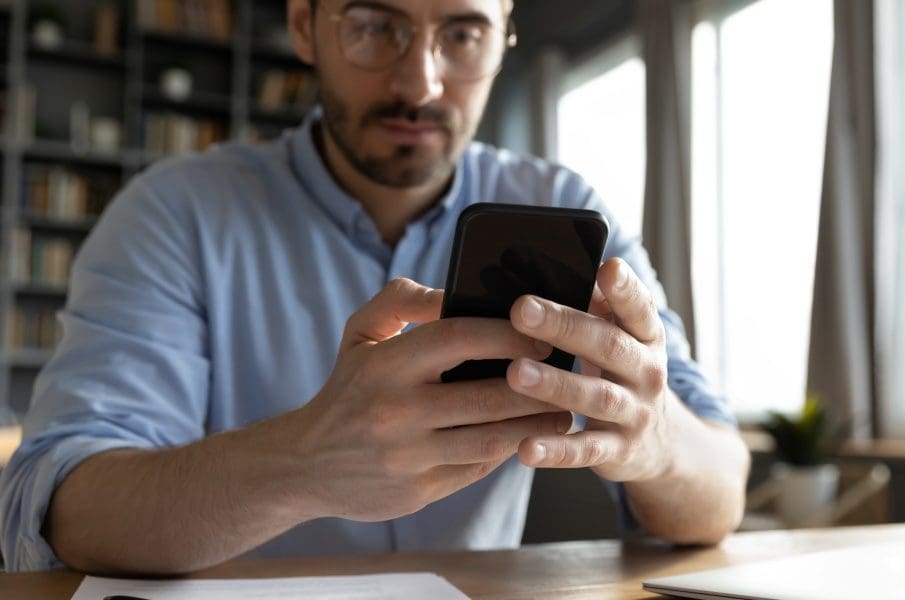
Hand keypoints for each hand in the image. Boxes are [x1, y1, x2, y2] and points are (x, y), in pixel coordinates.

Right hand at [296, 278, 570, 521]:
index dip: (508, 335)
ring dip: (536, 424)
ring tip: (562, 410)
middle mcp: (396, 411)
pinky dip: (508, 451)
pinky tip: (528, 437)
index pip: (459, 338)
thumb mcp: (360, 333)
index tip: (542, 336)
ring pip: (492, 439)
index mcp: (385, 365)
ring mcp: (408, 456)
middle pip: (487, 394)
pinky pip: (478, 468)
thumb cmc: (349, 388)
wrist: (305, 465)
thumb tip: (454, 291)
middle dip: (537, 384)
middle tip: (567, 374)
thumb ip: (403, 299)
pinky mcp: (418, 492)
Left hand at [505, 259, 677, 482]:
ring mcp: (635, 413)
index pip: (639, 308)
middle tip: (521, 310)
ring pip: (596, 397)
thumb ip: (595, 308)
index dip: (626, 288)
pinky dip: (556, 450)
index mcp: (646, 337)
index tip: (608, 266)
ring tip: (516, 373)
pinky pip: (586, 450)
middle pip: (608, 345)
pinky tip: (525, 447)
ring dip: (556, 384)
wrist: (662, 444)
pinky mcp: (619, 451)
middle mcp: (647, 371)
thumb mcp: (622, 339)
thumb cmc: (623, 374)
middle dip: (565, 326)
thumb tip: (547, 266)